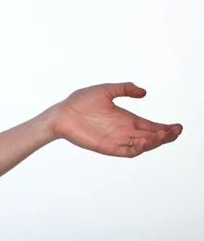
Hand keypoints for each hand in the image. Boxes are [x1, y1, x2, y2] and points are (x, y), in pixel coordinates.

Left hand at [51, 82, 182, 157]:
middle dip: (165, 135)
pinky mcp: (108, 147)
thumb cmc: (80, 101)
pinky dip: (138, 149)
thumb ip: (124, 89)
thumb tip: (144, 92)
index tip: (178, 126)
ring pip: (142, 145)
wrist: (62, 113)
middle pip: (151, 137)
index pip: (151, 125)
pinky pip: (127, 151)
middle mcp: (124, 131)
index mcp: (126, 119)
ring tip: (163, 134)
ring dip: (154, 142)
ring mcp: (117, 140)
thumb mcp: (105, 90)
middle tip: (176, 130)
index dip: (165, 127)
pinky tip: (145, 142)